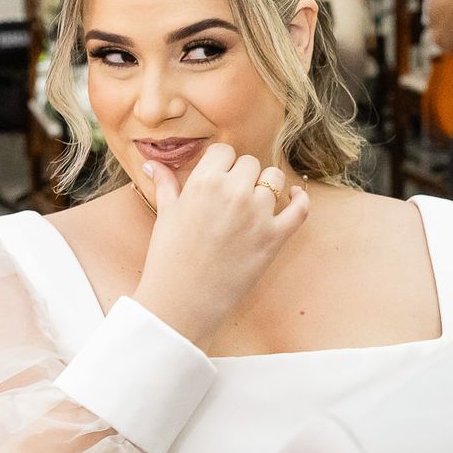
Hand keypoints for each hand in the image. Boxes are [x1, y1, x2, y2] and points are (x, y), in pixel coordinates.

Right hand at [130, 143, 308, 346]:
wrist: (182, 301)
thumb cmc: (169, 258)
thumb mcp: (165, 215)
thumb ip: (165, 184)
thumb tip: (152, 162)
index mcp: (204, 182)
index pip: (224, 152)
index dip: (221, 164)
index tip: (218, 178)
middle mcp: (234, 192)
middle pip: (250, 163)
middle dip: (242, 176)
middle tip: (231, 198)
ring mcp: (257, 214)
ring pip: (275, 179)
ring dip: (266, 186)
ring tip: (253, 203)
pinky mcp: (274, 237)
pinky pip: (300, 208)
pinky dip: (300, 199)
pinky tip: (293, 197)